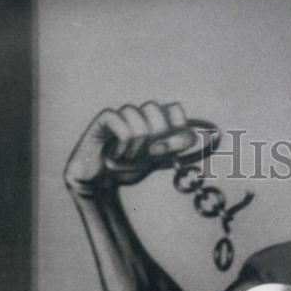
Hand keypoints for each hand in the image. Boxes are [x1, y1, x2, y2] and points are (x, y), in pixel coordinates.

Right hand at [65, 101, 196, 195]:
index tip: (171, 149)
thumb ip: (175, 146)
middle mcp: (139, 114)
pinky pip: (118, 119)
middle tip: (148, 154)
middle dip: (154, 135)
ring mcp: (121, 115)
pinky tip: (117, 153)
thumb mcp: (159, 159)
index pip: (175, 109)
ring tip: (129, 155)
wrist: (101, 182)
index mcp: (156, 121)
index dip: (175, 128)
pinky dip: (122, 141)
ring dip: (136, 142)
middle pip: (155, 108)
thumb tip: (189, 137)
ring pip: (136, 113)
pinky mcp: (104, 119)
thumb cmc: (129, 167)